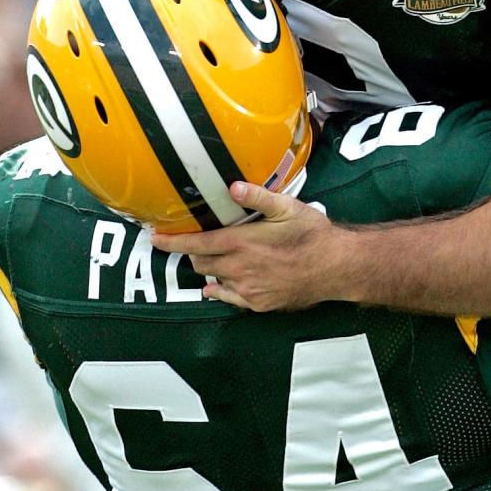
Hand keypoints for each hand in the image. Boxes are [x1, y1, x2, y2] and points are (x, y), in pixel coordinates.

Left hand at [151, 181, 349, 311]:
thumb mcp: (288, 207)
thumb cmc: (313, 234)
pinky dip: (221, 290)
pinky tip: (222, 285)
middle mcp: (238, 269)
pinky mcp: (257, 304)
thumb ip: (258, 196)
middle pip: (200, 262)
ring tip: (215, 259)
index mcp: (241, 243)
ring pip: (213, 280)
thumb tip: (232, 187)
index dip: (171, 241)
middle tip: (196, 242)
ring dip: (210, 269)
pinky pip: (229, 299)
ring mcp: (247, 290)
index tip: (155, 238)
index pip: (195, 243)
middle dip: (193, 252)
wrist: (336, 268)